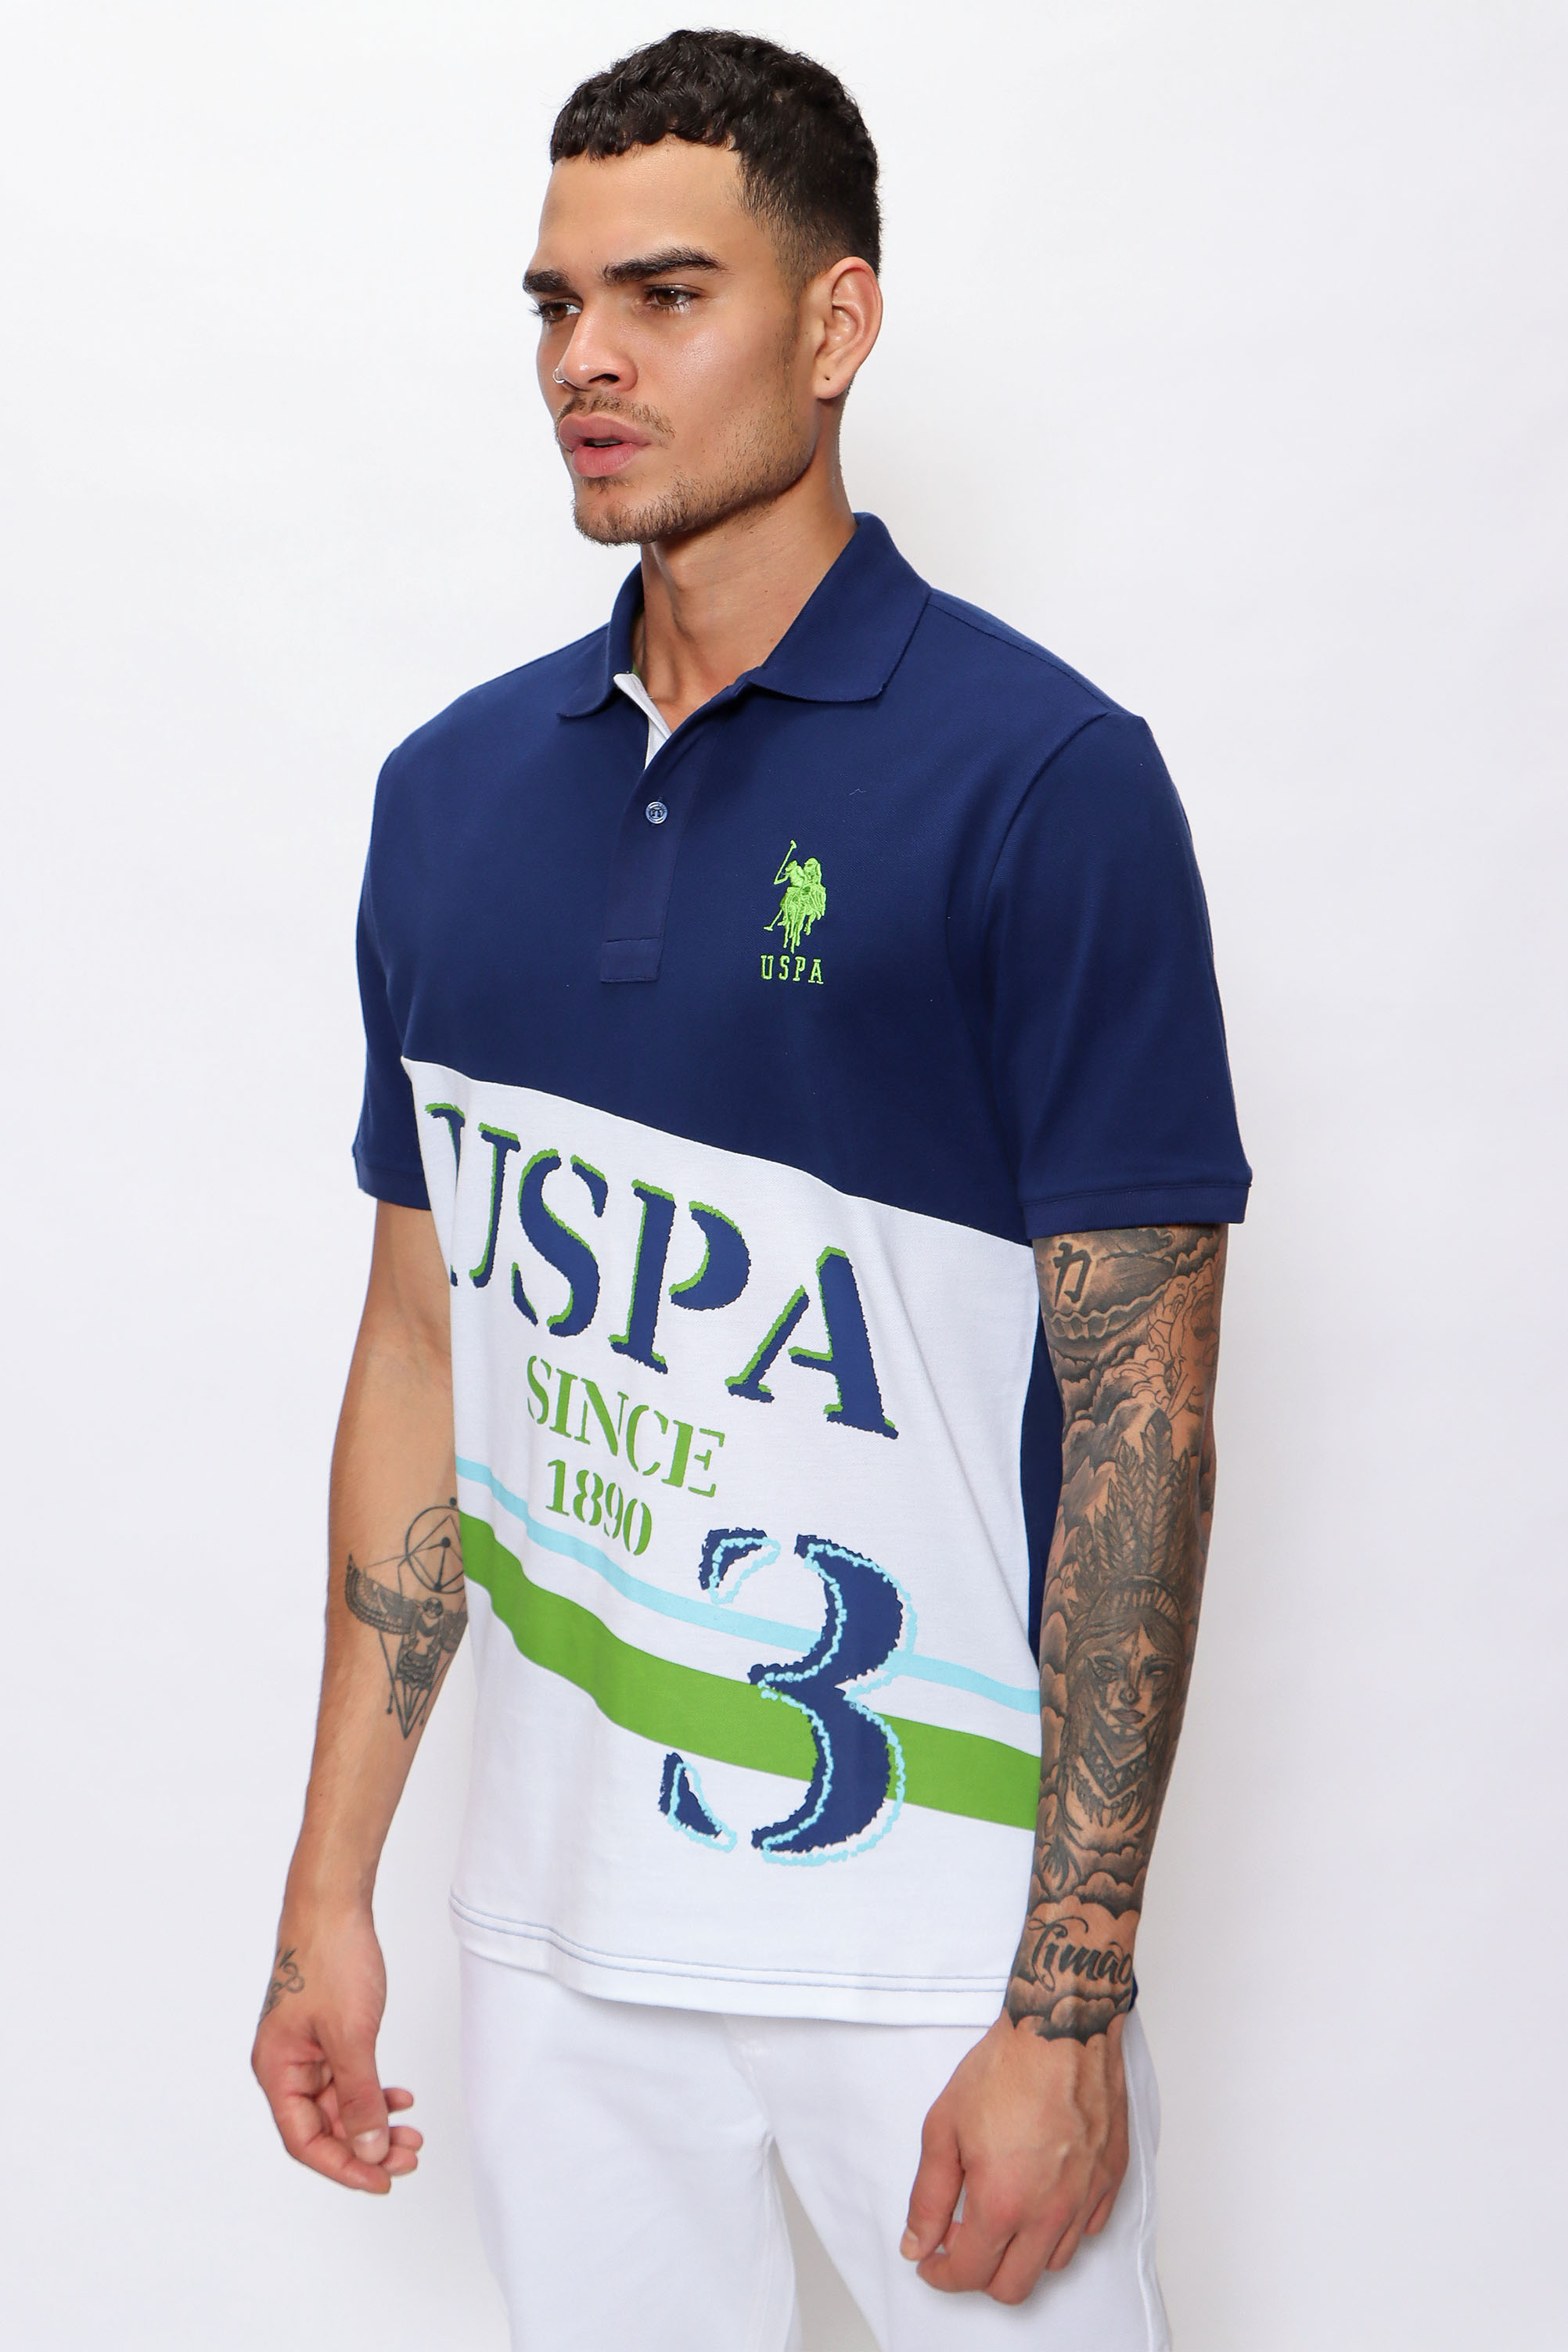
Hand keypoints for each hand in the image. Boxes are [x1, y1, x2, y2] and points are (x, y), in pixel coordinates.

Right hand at [250, 1908, 422, 2193]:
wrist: (333, 1905)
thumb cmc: (331, 1961)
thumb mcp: (351, 2036)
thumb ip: (359, 2097)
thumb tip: (369, 2150)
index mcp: (277, 2071)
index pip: (305, 2141)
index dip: (342, 2166)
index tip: (381, 2181)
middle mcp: (287, 2067)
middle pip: (324, 2127)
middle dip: (367, 2146)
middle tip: (410, 2157)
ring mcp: (307, 2051)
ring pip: (341, 2104)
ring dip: (376, 2121)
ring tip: (414, 2135)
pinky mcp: (327, 2034)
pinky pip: (349, 2078)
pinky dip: (375, 2091)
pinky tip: (401, 2098)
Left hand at [900, 2012, 1128, 2302]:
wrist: (1062, 2025)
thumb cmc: (1006, 2068)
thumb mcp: (943, 2128)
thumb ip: (928, 2196)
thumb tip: (917, 2244)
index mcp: (1003, 2204)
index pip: (970, 2274)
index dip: (941, 2273)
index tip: (931, 2259)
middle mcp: (1050, 2213)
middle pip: (1014, 2287)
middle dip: (980, 2273)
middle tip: (962, 2237)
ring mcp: (1086, 2199)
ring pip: (1053, 2263)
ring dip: (1022, 2253)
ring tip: (1002, 2210)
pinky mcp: (1111, 2180)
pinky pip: (1087, 2230)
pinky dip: (1061, 2228)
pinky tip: (1041, 2195)